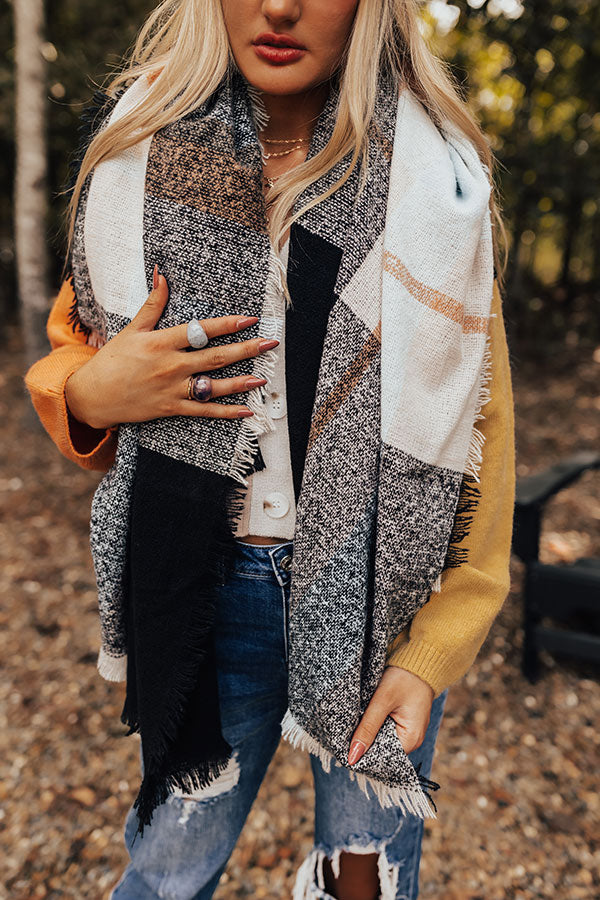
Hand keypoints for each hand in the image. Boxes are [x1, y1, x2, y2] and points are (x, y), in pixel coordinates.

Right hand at [65, 266, 278, 429]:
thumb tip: (163, 275)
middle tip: (270, 343)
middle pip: (216, 356)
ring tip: (263, 378)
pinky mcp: (172, 408)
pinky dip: (226, 412)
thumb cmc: (112, 360)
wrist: (93, 395)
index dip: (227, 324)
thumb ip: (152, 304)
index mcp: (162, 342)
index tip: (250, 319)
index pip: (201, 330)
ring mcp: (173, 388)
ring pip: (214, 386)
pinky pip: (205, 411)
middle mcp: (171, 365)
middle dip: (246, 349)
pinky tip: (246, 411)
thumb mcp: (132, 329)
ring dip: (241, 382)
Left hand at [347, 667, 434, 764]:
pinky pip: (384, 730)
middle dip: (364, 742)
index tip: (344, 747)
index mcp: (411, 740)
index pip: (381, 758)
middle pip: (381, 750)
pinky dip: (374, 724)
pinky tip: (365, 717)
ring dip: (368, 732)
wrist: (420, 658)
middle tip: (345, 731)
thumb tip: (353, 757)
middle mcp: (412, 740)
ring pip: (381, 739)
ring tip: (355, 721)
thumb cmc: (404, 678)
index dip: (362, 754)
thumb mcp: (382, 701)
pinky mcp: (403, 722)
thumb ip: (367, 728)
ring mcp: (408, 732)